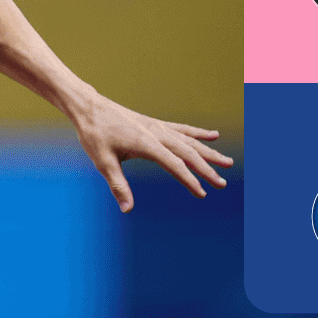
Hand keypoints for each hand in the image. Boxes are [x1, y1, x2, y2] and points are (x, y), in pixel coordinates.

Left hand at [69, 95, 232, 212]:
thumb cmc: (94, 135)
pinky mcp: (155, 123)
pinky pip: (182, 129)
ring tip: (228, 162)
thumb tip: (127, 209)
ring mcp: (158, 127)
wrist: (89, 108)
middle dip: (207, 169)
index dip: (189, 180)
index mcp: (146, 144)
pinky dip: (198, 133)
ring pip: (190, 140)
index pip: (174, 165)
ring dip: (209, 152)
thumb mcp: (103, 162)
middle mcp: (157, 133)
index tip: (202, 193)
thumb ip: (118, 185)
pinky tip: (213, 135)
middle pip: (188, 153)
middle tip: (223, 184)